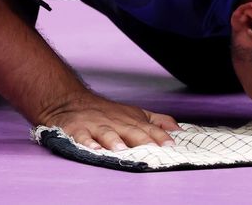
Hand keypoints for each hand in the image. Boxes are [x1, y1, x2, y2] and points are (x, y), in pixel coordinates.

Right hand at [44, 92, 180, 149]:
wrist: (72, 101)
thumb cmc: (109, 112)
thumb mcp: (136, 113)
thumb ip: (158, 122)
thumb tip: (179, 130)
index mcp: (131, 120)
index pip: (149, 129)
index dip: (160, 137)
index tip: (171, 145)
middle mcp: (116, 123)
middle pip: (131, 131)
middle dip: (142, 140)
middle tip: (152, 150)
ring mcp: (96, 126)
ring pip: (107, 133)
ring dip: (114, 141)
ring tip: (122, 150)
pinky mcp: (77, 129)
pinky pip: (82, 137)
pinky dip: (87, 142)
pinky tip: (93, 149)